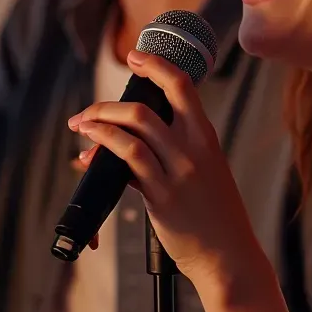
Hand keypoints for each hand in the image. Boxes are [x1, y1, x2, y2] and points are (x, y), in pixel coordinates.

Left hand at [67, 50, 266, 283]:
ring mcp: (177, 171)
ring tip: (82, 126)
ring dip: (100, 122)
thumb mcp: (205, 171)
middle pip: (147, 105)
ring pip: (134, 128)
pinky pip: (128, 160)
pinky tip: (90, 150)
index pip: (182, 86)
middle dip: (110, 102)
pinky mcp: (162, 196)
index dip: (155, 65)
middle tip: (89, 112)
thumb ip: (174, 151)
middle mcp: (193, 148)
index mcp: (206, 136)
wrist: (229, 256)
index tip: (135, 55)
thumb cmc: (214, 214)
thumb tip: (126, 141)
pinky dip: (104, 147)